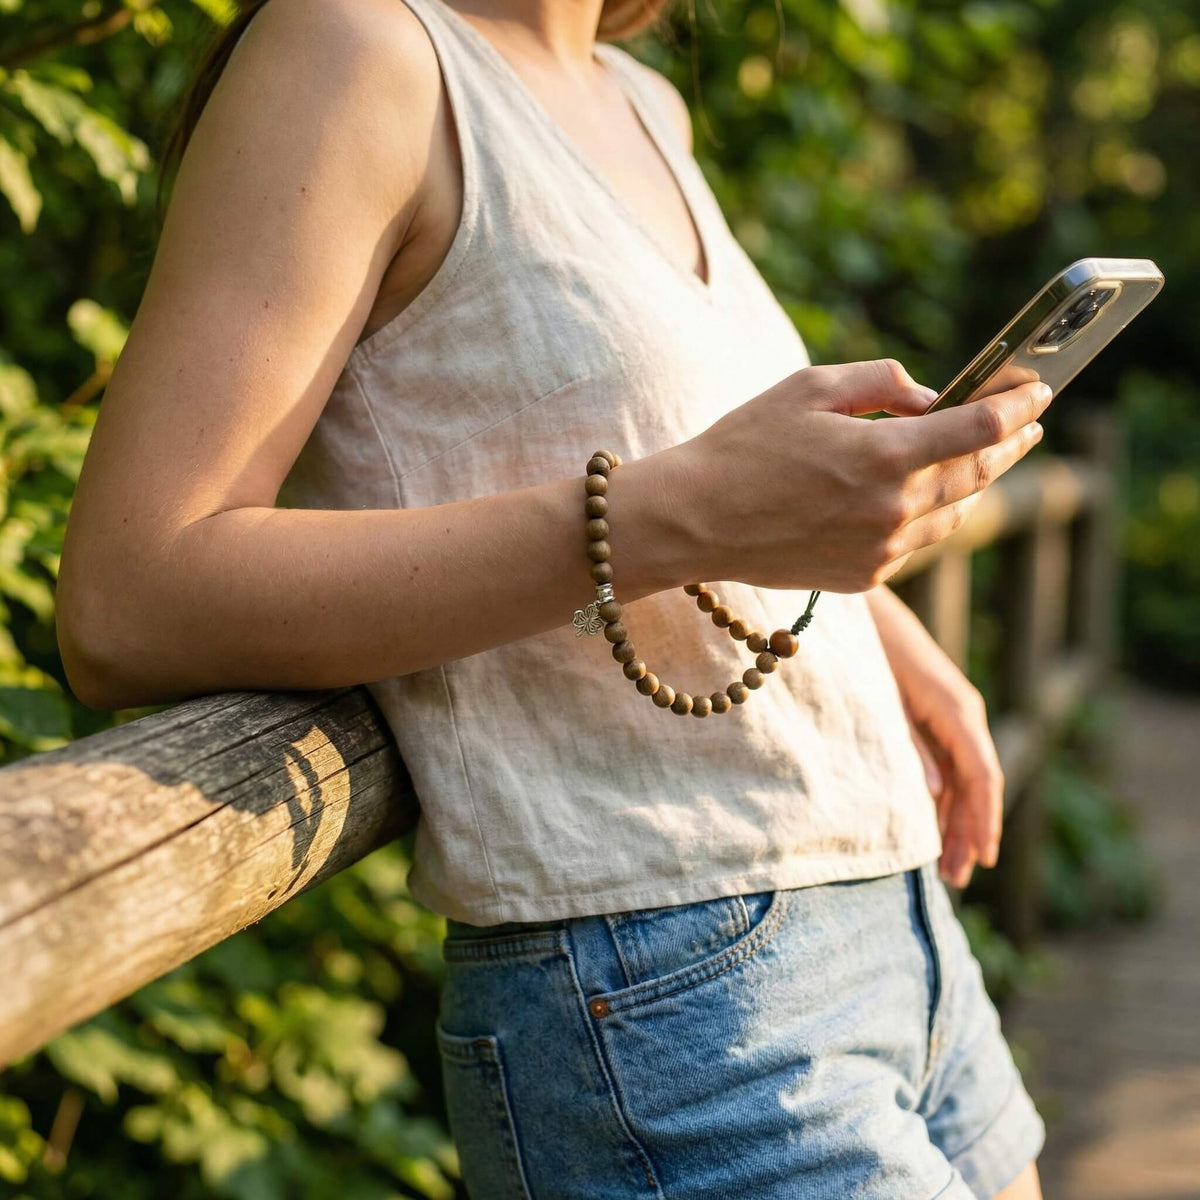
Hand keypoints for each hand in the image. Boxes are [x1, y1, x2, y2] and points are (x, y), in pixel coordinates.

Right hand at [676, 358, 1048, 591]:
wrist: (694, 521)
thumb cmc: (743, 446)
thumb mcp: (808, 387)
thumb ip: (880, 383)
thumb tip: (929, 398)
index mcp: (883, 456)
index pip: (979, 429)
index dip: (1018, 406)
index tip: (1038, 389)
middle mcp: (892, 510)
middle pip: (977, 474)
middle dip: (1010, 444)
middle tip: (1029, 424)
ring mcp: (880, 551)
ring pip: (953, 515)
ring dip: (974, 483)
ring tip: (984, 460)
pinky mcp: (863, 577)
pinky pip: (915, 543)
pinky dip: (929, 516)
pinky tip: (925, 498)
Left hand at [867, 587, 1003, 888]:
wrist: (862, 608)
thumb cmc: (870, 651)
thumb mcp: (885, 703)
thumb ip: (909, 747)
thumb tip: (934, 793)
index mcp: (958, 712)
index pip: (983, 778)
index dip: (984, 821)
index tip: (982, 860)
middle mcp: (963, 715)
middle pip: (977, 785)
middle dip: (969, 832)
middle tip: (956, 879)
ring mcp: (952, 715)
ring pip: (963, 778)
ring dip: (956, 820)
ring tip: (945, 865)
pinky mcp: (935, 714)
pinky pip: (948, 763)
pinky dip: (942, 796)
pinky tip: (931, 825)